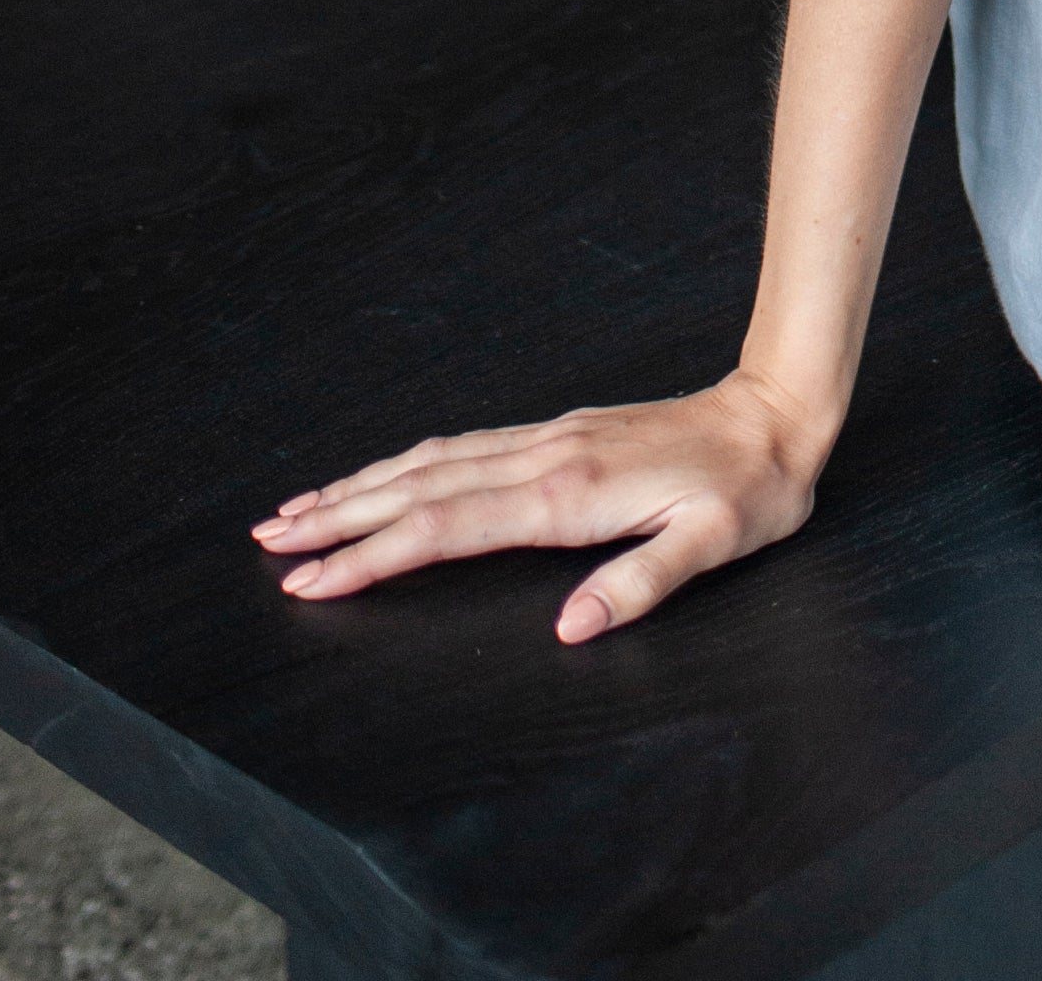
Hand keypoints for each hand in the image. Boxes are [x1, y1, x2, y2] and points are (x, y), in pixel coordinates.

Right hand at [252, 371, 825, 641]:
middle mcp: (543, 459)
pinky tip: (386, 475)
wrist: (773, 414)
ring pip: (433, 461)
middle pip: (419, 487)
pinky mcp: (556, 433)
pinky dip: (409, 463)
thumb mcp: (712, 546)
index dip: (374, 554)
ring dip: (362, 484)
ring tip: (299, 507)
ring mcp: (546, 440)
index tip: (312, 576)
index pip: (447, 527)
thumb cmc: (747, 491)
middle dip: (340, 516)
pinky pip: (463, 447)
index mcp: (567, 496)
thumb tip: (569, 628)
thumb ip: (640, 584)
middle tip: (268, 540)